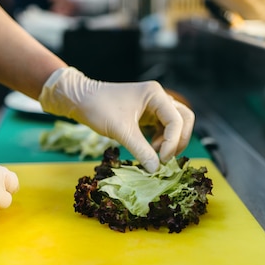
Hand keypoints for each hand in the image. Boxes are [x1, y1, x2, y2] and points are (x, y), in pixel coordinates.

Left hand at [38, 67, 194, 171]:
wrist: (80, 100)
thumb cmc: (98, 108)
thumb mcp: (121, 131)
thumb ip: (140, 150)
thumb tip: (156, 169)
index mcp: (155, 95)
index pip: (176, 120)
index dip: (172, 142)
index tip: (162, 160)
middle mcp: (158, 97)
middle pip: (184, 119)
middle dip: (178, 140)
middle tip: (165, 158)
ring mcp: (154, 105)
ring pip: (175, 124)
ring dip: (169, 141)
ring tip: (153, 154)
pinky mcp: (147, 114)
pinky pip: (163, 128)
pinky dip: (161, 140)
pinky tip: (149, 149)